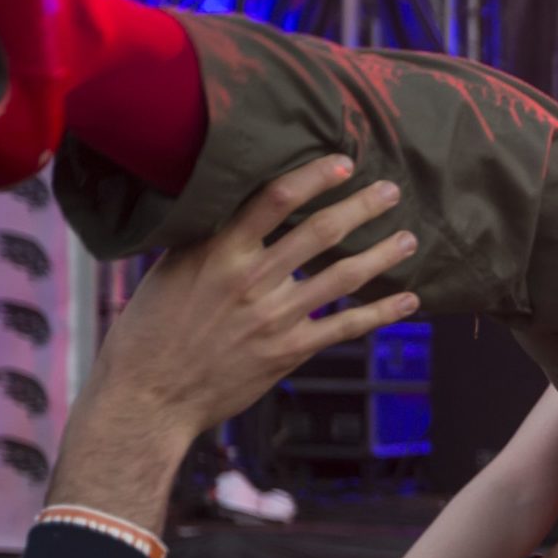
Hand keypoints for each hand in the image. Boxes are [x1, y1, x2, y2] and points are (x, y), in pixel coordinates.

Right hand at [83, 155, 418, 445]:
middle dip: (362, 207)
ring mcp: (274, 316)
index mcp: (217, 251)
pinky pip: (346, 326)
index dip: (314, 177)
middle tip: (391, 191)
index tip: (344, 162)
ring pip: (342, 276)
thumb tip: (236, 206)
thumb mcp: (169, 270)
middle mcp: (250, 279)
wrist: (149, 396)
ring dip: (383, 255)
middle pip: (320, 231)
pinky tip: (408, 301)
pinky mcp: (289, 351)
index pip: (274, 199)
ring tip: (409, 239)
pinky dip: (382, 312)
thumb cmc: (151, 329)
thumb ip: (208, 240)